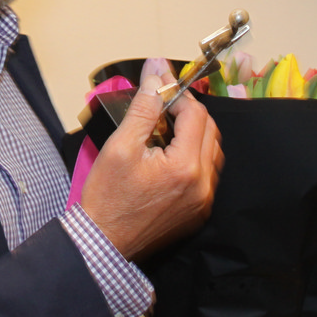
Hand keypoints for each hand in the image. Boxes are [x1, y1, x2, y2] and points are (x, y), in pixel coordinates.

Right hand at [80, 58, 223, 260]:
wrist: (104, 242)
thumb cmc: (108, 198)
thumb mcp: (121, 145)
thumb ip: (144, 107)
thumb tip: (156, 74)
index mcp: (186, 167)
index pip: (196, 114)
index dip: (177, 95)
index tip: (159, 87)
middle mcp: (202, 185)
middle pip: (209, 130)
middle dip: (187, 111)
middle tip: (161, 105)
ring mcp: (203, 200)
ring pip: (211, 151)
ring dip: (194, 133)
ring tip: (164, 130)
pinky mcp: (198, 211)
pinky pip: (207, 173)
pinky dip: (194, 156)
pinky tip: (170, 154)